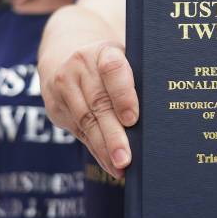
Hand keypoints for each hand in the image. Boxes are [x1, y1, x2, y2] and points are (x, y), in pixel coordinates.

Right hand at [39, 40, 138, 178]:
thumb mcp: (126, 60)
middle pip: (98, 103)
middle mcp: (81, 65)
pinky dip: (96, 150)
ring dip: (104, 148)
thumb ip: (140, 80)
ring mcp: (64, 85)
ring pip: (86, 121)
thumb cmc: (112, 64)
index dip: (123, 95)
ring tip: (120, 167)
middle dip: (113, 134)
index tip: (132, 119)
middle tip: (126, 158)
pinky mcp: (55, 104)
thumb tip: (160, 118)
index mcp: (104, 51)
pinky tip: (110, 164)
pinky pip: (79, 131)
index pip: (113, 70)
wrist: (66, 53)